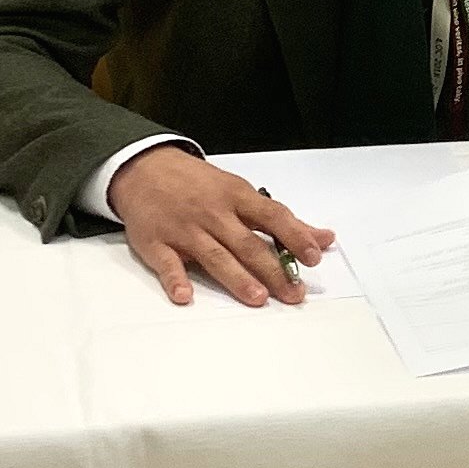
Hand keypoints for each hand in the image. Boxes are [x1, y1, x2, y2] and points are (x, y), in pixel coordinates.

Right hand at [112, 146, 333, 307]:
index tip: (314, 257)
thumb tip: (324, 238)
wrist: (144, 169)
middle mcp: (213, 213)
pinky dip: (175, 280)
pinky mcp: (156, 243)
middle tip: (293, 293)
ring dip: (237, 278)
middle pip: (247, 244)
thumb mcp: (240, 193)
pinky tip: (185, 296)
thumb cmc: (199, 185)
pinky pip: (167, 263)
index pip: (272, 216)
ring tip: (258, 298)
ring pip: (215, 256)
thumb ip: (281, 220)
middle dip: (273, 270)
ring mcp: (184, 229)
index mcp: (236, 197)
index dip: (295, 236)